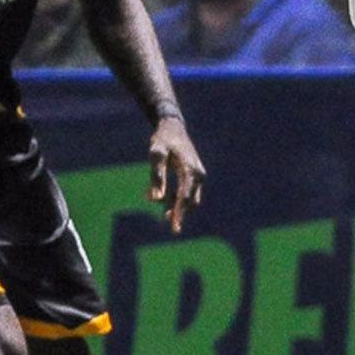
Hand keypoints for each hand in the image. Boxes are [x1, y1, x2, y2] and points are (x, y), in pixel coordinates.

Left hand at [148, 117, 204, 233]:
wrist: (173, 127)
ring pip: (190, 199)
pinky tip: (160, 197)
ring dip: (175, 205)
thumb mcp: (156, 154)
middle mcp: (198, 174)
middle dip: (178, 212)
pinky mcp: (194, 176)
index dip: (179, 214)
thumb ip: (156, 176)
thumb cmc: (163, 139)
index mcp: (191, 170)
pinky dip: (176, 198)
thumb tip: (156, 199)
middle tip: (165, 222)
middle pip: (190, 201)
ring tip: (156, 204)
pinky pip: (188, 192)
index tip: (175, 228)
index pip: (185, 197)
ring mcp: (198, 175)